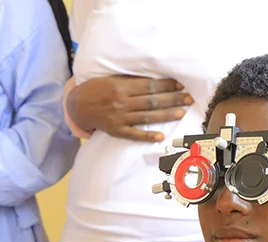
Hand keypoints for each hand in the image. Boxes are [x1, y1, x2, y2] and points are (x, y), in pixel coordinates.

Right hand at [67, 75, 191, 141]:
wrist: (78, 106)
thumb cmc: (97, 89)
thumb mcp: (112, 79)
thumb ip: (131, 81)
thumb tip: (154, 79)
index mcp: (122, 87)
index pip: (149, 86)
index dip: (166, 85)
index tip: (180, 84)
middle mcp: (122, 102)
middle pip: (152, 101)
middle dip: (172, 99)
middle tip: (189, 99)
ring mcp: (119, 117)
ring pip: (147, 116)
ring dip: (166, 115)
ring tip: (181, 113)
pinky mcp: (116, 130)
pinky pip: (134, 134)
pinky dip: (147, 136)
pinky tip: (160, 136)